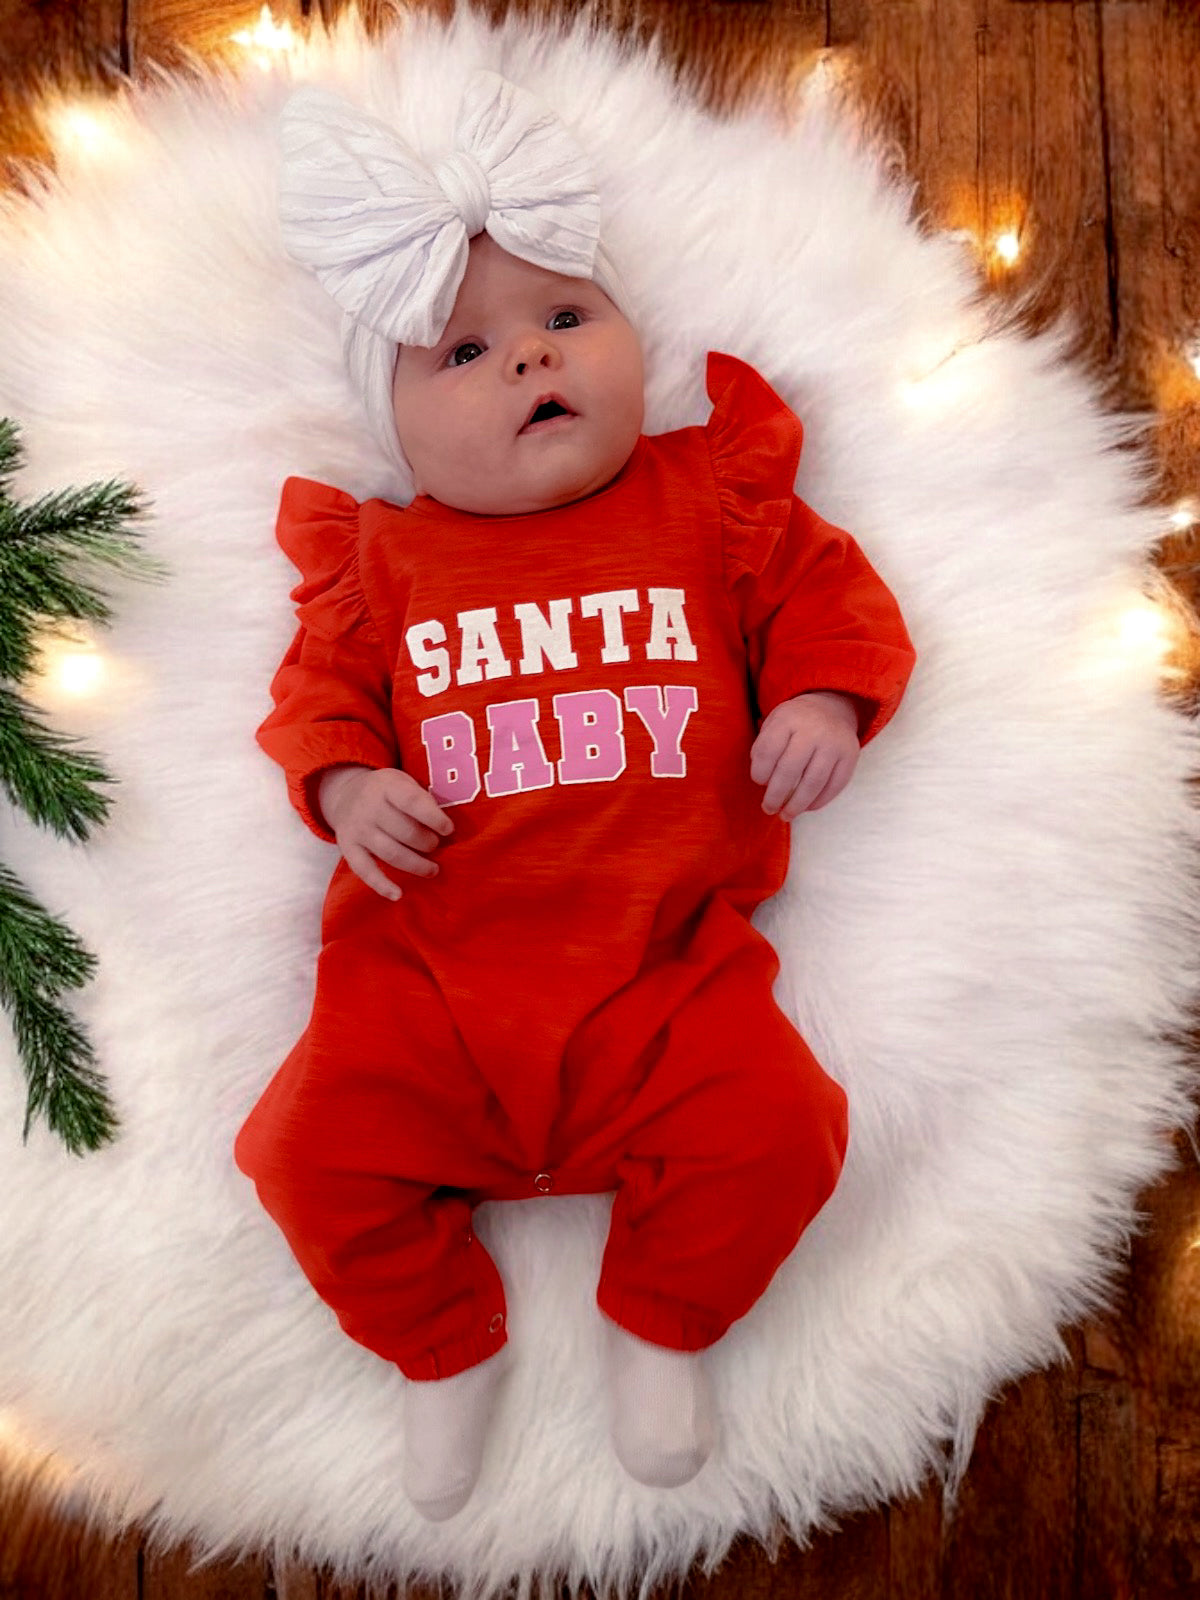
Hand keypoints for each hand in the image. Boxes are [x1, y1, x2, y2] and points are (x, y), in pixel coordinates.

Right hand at [318, 765, 454, 900]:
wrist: (345, 794)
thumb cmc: (388, 792)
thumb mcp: (403, 783)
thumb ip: (422, 800)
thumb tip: (449, 830)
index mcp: (388, 786)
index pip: (413, 802)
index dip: (434, 818)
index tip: (449, 830)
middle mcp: (370, 807)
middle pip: (404, 831)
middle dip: (427, 843)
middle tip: (436, 846)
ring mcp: (358, 829)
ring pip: (390, 853)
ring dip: (416, 865)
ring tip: (432, 869)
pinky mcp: (348, 848)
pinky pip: (365, 870)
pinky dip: (382, 885)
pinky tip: (398, 895)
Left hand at [749, 692, 860, 818]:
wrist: (831, 707)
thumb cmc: (795, 723)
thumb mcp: (774, 723)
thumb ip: (764, 748)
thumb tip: (764, 782)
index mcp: (788, 718)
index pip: (768, 751)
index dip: (759, 772)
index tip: (758, 781)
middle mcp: (813, 729)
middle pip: (790, 770)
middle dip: (775, 795)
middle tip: (768, 808)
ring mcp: (834, 743)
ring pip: (814, 782)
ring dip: (797, 804)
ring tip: (786, 815)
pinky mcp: (850, 755)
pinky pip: (835, 785)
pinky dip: (819, 801)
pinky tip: (807, 807)